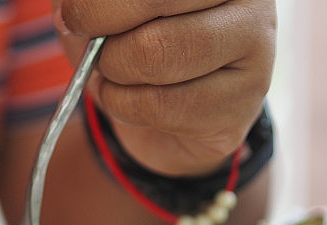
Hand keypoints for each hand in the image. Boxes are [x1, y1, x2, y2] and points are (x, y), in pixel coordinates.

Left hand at [53, 0, 275, 176]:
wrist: (162, 112)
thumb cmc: (132, 40)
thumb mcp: (103, 6)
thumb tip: (69, 5)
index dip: (98, 2)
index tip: (73, 17)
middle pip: (153, 2)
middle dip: (104, 34)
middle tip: (95, 51)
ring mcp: (257, 47)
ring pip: (155, 55)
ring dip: (113, 75)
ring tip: (114, 75)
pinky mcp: (242, 104)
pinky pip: (160, 105)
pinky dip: (124, 108)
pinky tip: (130, 102)